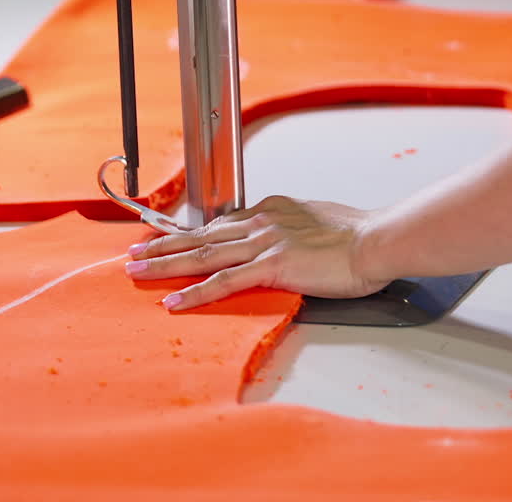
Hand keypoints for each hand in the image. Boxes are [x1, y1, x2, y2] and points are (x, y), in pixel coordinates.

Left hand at [124, 196, 390, 311]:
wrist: (376, 240)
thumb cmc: (357, 235)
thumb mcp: (315, 222)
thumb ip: (290, 231)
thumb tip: (284, 243)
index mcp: (272, 211)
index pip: (221, 224)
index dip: (190, 234)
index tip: (169, 239)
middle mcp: (261, 222)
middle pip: (201, 236)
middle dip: (163, 245)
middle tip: (134, 253)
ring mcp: (263, 242)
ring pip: (202, 254)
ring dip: (165, 264)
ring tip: (138, 272)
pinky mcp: (270, 265)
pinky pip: (223, 281)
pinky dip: (195, 292)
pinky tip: (174, 300)